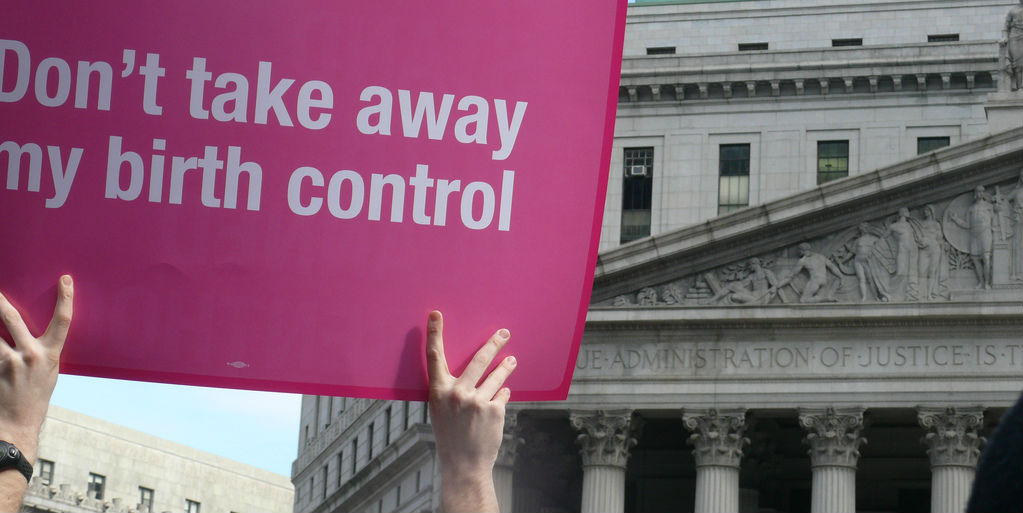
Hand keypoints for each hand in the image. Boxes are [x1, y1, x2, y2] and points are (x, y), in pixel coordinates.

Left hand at [0, 276, 73, 464]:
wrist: (16, 424)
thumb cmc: (34, 396)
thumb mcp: (48, 371)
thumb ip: (41, 350)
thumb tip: (30, 331)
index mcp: (50, 354)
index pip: (63, 321)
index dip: (66, 298)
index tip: (65, 279)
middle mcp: (30, 355)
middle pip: (12, 318)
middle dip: (0, 300)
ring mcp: (9, 363)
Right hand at [426, 311, 515, 512]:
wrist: (464, 464)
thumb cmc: (450, 435)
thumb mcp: (441, 410)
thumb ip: (449, 390)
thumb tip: (469, 370)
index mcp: (438, 392)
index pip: (434, 356)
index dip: (435, 333)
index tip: (436, 314)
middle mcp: (457, 393)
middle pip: (478, 359)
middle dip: (494, 343)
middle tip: (504, 332)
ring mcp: (476, 401)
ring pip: (497, 375)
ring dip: (506, 366)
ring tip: (512, 360)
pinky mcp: (494, 410)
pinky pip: (502, 394)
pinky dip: (501, 396)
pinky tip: (499, 400)